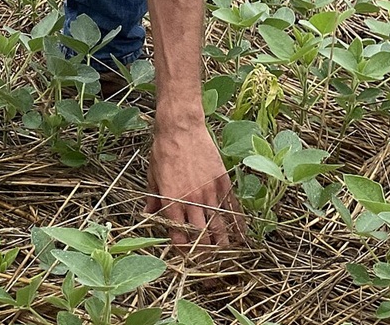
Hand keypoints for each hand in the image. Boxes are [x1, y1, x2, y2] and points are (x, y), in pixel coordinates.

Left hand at [145, 124, 244, 249]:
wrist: (181, 127)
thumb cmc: (162, 150)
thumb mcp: (152, 175)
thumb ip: (153, 198)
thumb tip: (148, 215)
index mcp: (171, 200)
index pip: (179, 235)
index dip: (182, 249)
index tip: (185, 255)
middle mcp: (192, 199)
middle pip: (201, 237)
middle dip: (204, 253)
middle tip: (207, 262)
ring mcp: (209, 192)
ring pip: (219, 226)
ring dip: (222, 243)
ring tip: (225, 255)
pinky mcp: (222, 182)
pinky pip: (232, 208)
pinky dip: (237, 223)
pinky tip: (240, 234)